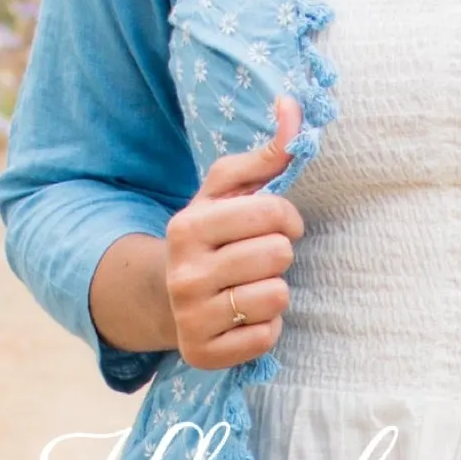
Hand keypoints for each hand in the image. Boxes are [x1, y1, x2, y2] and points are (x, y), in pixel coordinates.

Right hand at [164, 93, 304, 368]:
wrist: (167, 298)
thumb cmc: (212, 236)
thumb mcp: (229, 192)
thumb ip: (267, 152)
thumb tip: (293, 106)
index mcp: (188, 225)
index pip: (273, 213)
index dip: (288, 218)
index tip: (277, 225)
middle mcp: (183, 272)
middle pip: (278, 255)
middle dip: (279, 255)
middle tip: (256, 259)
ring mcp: (190, 316)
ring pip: (276, 297)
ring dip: (274, 292)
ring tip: (249, 287)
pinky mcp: (203, 354)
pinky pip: (267, 336)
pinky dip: (265, 327)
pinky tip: (243, 317)